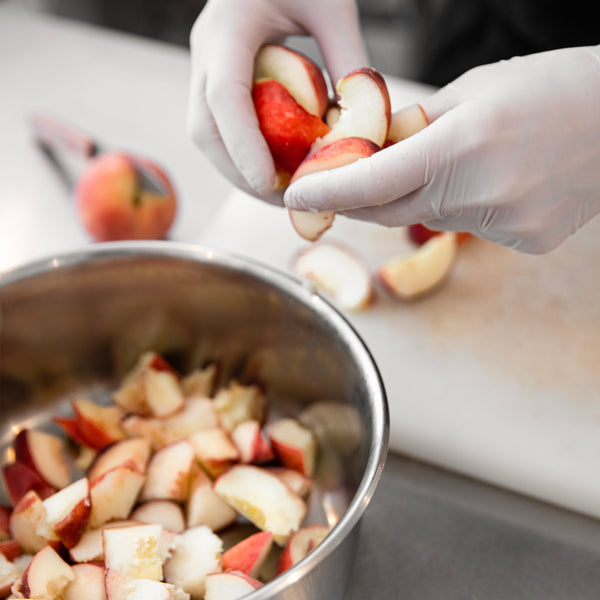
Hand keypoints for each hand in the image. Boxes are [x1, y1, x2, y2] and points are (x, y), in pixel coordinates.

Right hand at [188, 0, 367, 203]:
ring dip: (239, 170)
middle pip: (205, 129)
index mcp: (229, 28)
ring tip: (281, 192)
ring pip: (206, 134)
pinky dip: (243, 154)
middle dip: (239, 173)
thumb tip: (361, 123)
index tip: (267, 185)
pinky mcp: (214, 77)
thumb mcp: (333, 4)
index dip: (243, 146)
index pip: (225, 96)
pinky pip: (218, 127)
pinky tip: (274, 167)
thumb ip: (347, 59)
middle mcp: (206, 50)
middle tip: (283, 200)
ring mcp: (205, 65)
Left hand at [284, 46, 599, 252]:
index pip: (373, 181)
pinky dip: (461, 206)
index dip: (328, 191)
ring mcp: (507, 223)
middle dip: (360, 200)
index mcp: (465, 143)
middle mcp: (483, 191)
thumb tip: (376, 150)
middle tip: (338, 186)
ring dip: (419, 197)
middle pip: (391, 210)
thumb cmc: (555, 87)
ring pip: (431, 218)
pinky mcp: (525, 241)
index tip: (295, 196)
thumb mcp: (476, 88)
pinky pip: (469, 228)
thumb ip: (418, 126)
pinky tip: (491, 179)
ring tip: (448, 162)